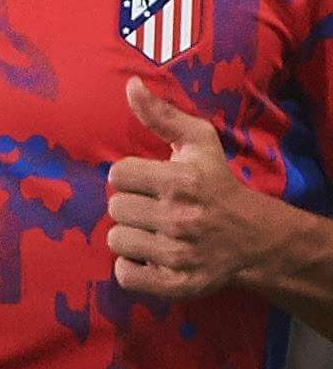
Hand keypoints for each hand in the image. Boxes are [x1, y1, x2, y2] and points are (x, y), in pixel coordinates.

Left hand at [111, 78, 279, 301]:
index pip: (117, 175)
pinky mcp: (175, 284)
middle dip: (132, 206)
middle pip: (115, 208)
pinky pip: (124, 274)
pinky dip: (133, 267)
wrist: (255, 238)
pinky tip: (152, 256)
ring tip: (157, 231)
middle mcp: (180, 218)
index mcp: (182, 181)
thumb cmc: (217, 184)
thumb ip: (161, 115)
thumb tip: (130, 84)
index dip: (130, 177)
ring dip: (132, 236)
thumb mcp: (198, 144)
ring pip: (116, 240)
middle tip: (156, 209)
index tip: (150, 182)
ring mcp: (178, 254)